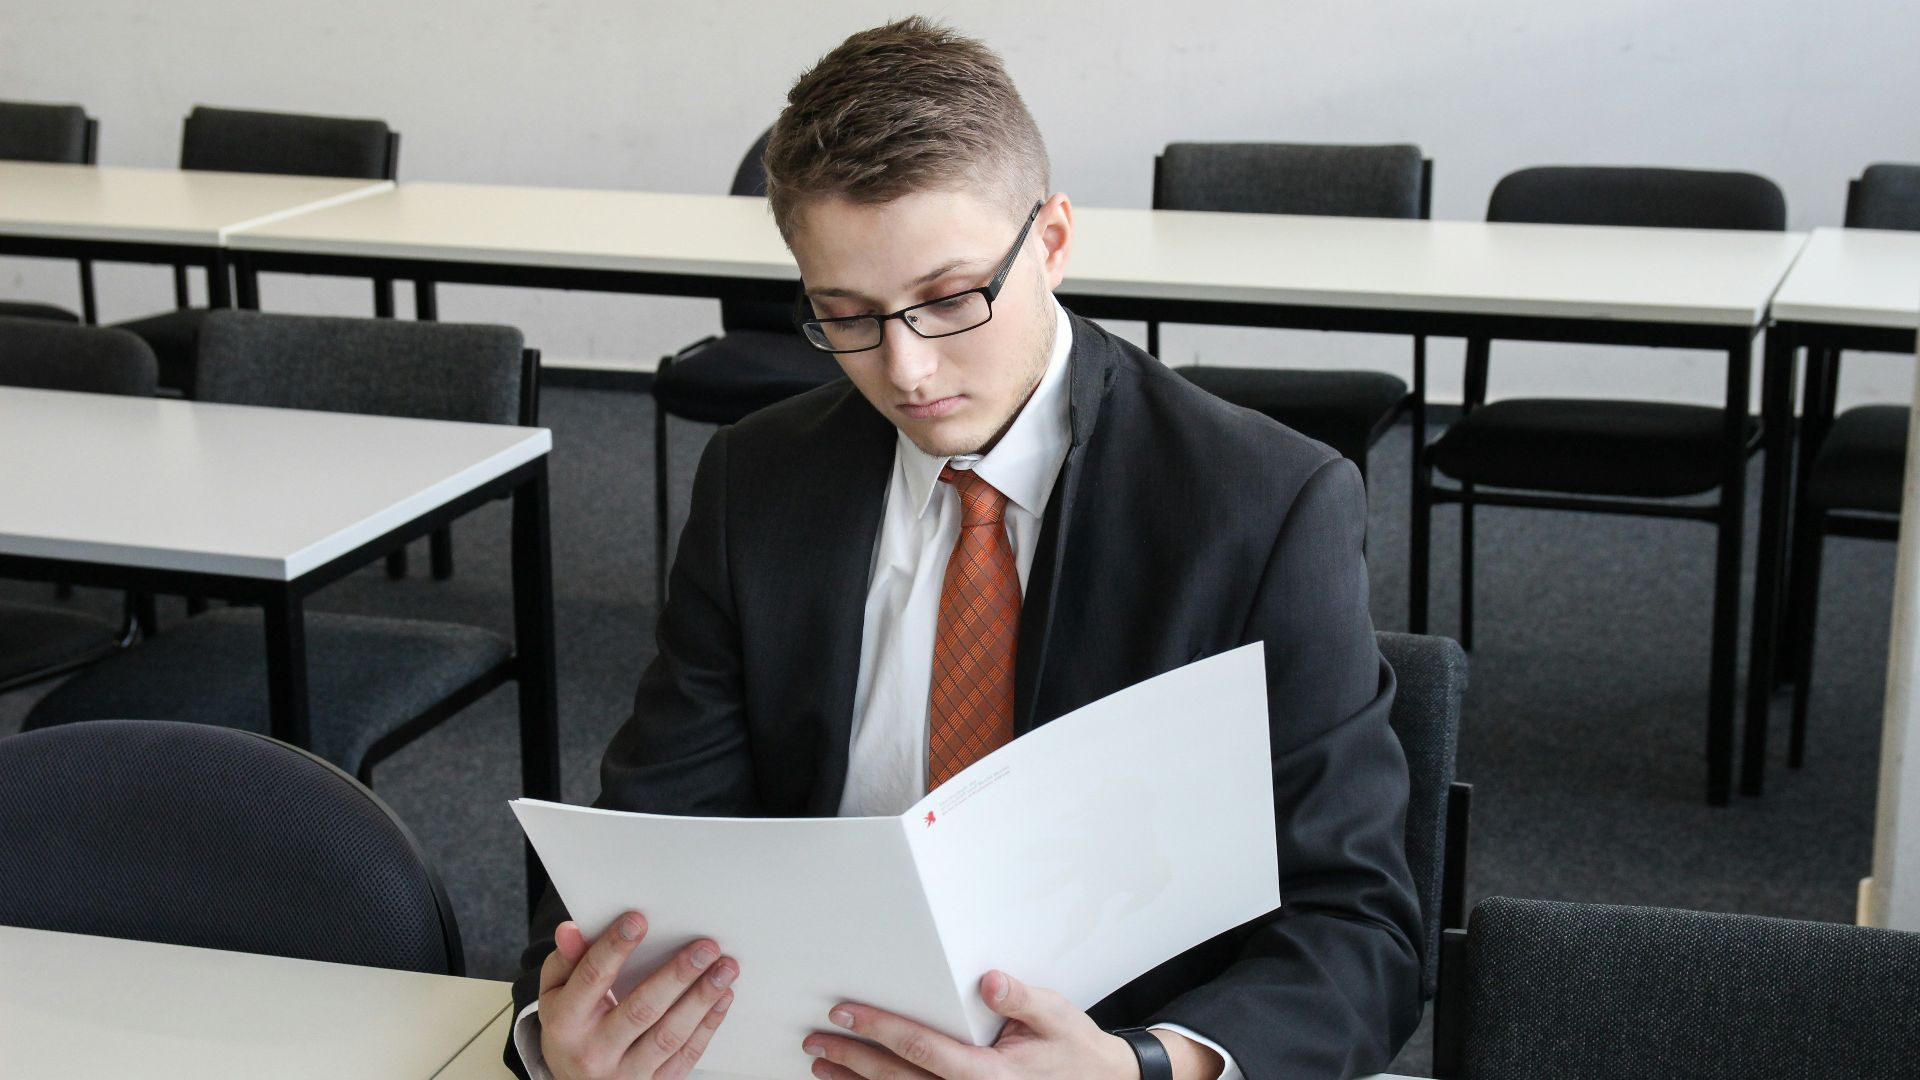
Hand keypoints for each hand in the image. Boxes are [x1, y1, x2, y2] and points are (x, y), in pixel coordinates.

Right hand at [537, 911, 738, 1079]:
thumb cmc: (569, 1028)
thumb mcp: (555, 994)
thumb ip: (566, 960)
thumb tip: (572, 929)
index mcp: (565, 1023)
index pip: (592, 979)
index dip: (614, 948)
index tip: (639, 920)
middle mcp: (594, 1052)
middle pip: (641, 1009)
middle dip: (677, 975)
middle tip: (705, 947)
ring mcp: (625, 1074)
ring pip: (669, 1036)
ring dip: (702, 999)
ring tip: (724, 968)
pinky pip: (686, 1056)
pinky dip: (707, 1025)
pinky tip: (721, 997)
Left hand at [802, 969, 1211, 1079]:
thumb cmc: (1074, 1051)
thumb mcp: (1055, 1017)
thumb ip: (1021, 999)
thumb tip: (990, 981)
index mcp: (988, 1075)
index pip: (921, 1049)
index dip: (879, 1030)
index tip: (845, 1014)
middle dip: (853, 1060)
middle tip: (816, 1041)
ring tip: (821, 1068)